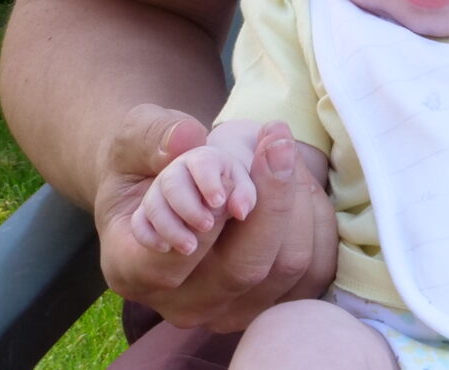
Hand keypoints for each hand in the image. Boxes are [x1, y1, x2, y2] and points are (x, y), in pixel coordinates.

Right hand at [94, 104, 339, 330]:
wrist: (172, 188)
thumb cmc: (146, 164)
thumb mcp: (133, 139)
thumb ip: (152, 137)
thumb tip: (186, 138)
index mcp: (131, 269)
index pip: (175, 261)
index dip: (210, 220)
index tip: (239, 167)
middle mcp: (180, 303)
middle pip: (244, 269)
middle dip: (273, 201)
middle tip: (278, 141)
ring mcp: (227, 311)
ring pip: (287, 268)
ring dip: (299, 206)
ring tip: (285, 154)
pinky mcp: (270, 305)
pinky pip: (315, 271)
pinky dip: (316, 222)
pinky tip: (302, 183)